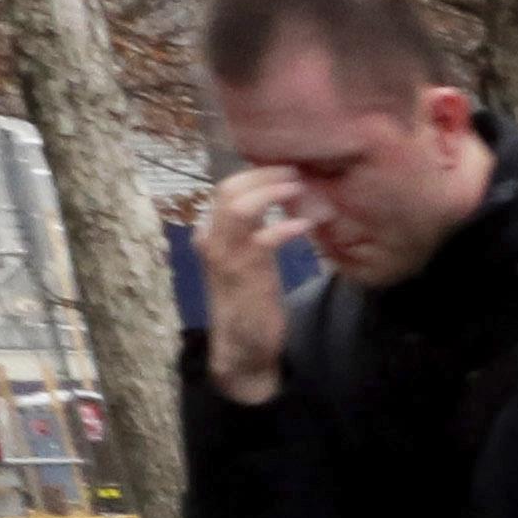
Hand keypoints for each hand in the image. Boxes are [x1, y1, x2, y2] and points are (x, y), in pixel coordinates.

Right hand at [199, 166, 303, 402]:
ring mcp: (225, 256)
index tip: (286, 169)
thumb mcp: (249, 262)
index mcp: (211, 233)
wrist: (242, 348)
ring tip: (300, 187)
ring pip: (239, 206)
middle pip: (228, 188)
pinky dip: (286, 227)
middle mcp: (211, 239)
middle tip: (296, 171)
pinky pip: (264, 239)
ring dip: (272, 192)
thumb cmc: (250, 303)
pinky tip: (306, 225)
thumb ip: (254, 235)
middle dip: (264, 175)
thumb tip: (279, 206)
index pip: (226, 189)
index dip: (256, 175)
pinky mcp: (245, 274)